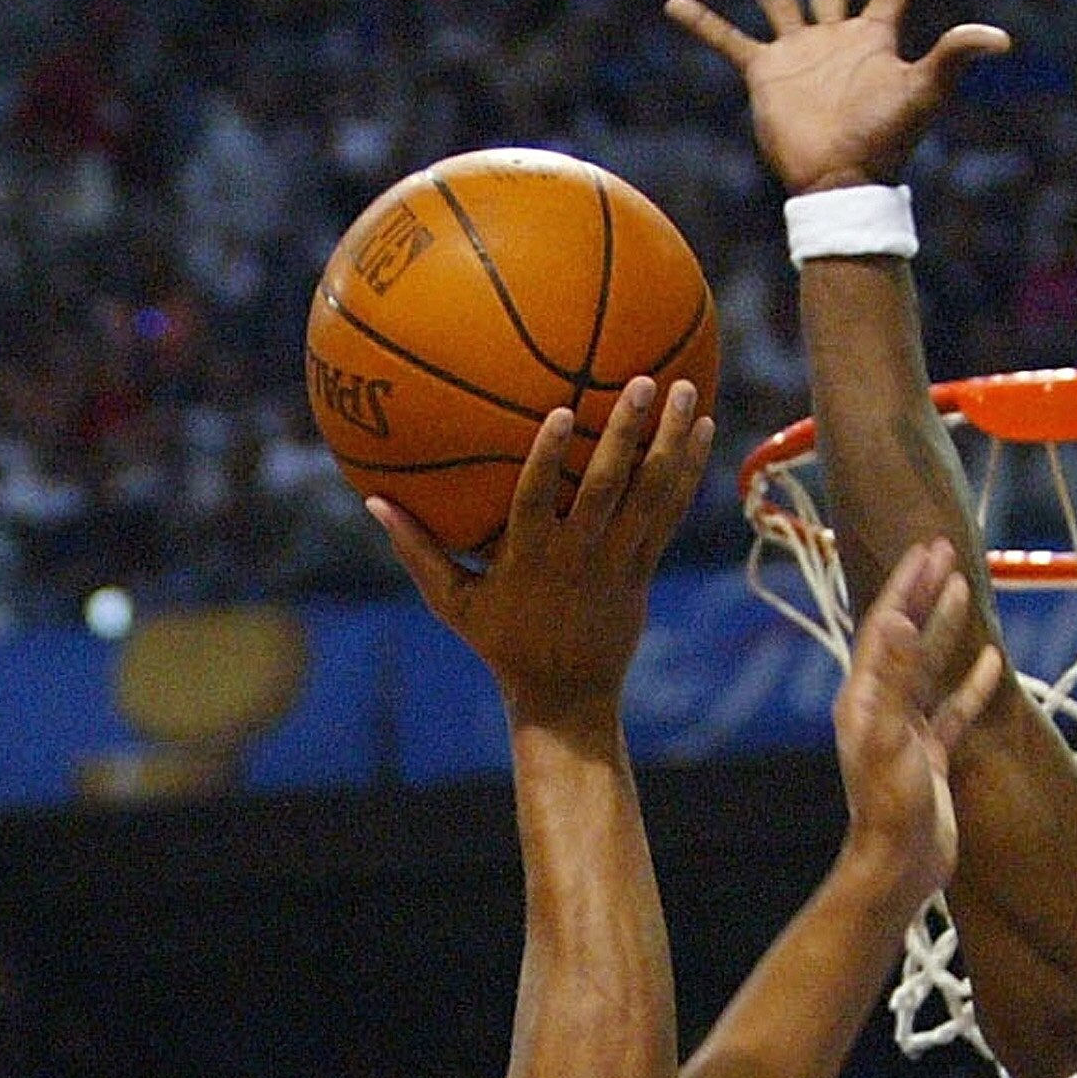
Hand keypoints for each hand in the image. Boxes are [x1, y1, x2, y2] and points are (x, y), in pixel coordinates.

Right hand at [368, 376, 713, 720]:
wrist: (565, 697)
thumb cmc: (502, 643)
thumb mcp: (453, 602)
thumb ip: (416, 549)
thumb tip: (371, 500)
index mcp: (531, 557)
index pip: (538, 499)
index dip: (549, 458)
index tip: (562, 413)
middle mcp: (579, 554)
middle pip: (608, 488)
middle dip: (627, 433)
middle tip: (645, 380)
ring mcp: (618, 562)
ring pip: (651, 495)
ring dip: (672, 442)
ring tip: (687, 389)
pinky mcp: (643, 569)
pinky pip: (671, 514)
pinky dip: (689, 472)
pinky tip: (705, 429)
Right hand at [666, 0, 1009, 196]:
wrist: (839, 182)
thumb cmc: (883, 141)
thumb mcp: (922, 93)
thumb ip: (954, 59)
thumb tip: (1000, 39)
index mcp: (873, 40)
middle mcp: (834, 42)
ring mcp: (798, 56)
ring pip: (780, 4)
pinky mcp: (765, 75)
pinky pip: (728, 41)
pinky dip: (703, 24)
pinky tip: (676, 4)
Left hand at [831, 538, 1000, 910]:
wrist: (898, 868)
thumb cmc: (889, 807)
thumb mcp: (891, 738)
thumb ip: (896, 679)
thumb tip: (900, 621)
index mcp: (865, 697)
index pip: (886, 626)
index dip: (907, 586)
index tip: (929, 550)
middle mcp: (881, 707)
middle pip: (905, 637)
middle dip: (923, 593)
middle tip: (944, 553)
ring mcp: (906, 731)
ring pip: (929, 667)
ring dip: (946, 629)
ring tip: (964, 590)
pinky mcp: (931, 755)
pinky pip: (953, 709)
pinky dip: (970, 683)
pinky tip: (990, 662)